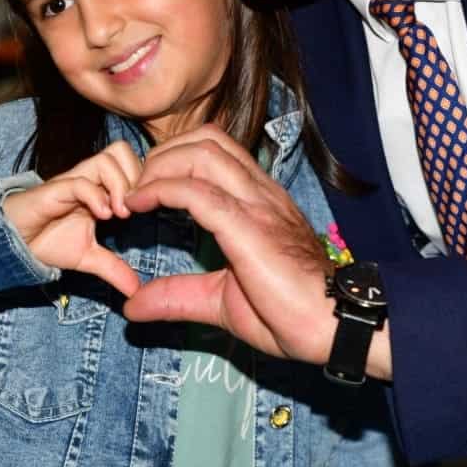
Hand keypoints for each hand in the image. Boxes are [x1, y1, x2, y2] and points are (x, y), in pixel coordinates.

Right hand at [2, 142, 142, 296]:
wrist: (13, 245)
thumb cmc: (47, 242)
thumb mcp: (88, 259)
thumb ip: (114, 269)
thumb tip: (136, 290)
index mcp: (99, 188)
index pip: (131, 162)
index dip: (144, 181)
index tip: (145, 211)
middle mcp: (88, 179)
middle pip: (122, 151)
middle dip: (136, 178)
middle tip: (134, 209)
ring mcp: (72, 182)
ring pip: (106, 159)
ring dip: (120, 186)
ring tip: (119, 214)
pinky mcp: (54, 191)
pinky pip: (79, 182)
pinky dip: (96, 196)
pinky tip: (102, 217)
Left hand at [120, 125, 364, 368]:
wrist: (334, 327)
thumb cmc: (291, 315)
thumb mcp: (220, 303)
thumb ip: (178, 297)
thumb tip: (132, 305)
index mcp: (259, 203)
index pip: (216, 151)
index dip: (174, 159)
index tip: (143, 191)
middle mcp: (260, 193)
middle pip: (206, 139)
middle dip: (162, 154)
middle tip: (136, 189)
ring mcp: (257, 205)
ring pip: (202, 152)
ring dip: (159, 166)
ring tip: (136, 195)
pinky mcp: (248, 225)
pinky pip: (197, 191)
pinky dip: (161, 189)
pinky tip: (139, 205)